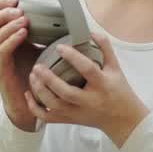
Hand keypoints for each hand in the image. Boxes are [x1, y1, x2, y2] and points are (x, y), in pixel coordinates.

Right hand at [0, 0, 41, 131]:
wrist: (33, 105)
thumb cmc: (39, 76)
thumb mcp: (43, 49)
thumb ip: (46, 34)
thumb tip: (65, 17)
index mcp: (5, 40)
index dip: (1, 5)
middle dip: (3, 12)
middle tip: (19, 9)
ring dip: (9, 25)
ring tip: (23, 19)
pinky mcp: (1, 72)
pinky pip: (2, 52)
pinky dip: (12, 40)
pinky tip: (23, 33)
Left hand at [25, 32, 149, 146]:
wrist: (122, 120)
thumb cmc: (118, 91)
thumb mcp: (115, 67)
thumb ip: (104, 47)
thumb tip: (90, 31)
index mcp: (102, 85)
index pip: (87, 69)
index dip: (73, 57)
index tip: (59, 46)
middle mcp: (89, 101)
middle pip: (66, 92)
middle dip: (49, 79)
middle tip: (37, 66)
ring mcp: (77, 113)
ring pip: (54, 106)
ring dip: (39, 91)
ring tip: (33, 75)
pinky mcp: (69, 120)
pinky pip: (47, 118)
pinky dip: (35, 108)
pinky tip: (29, 94)